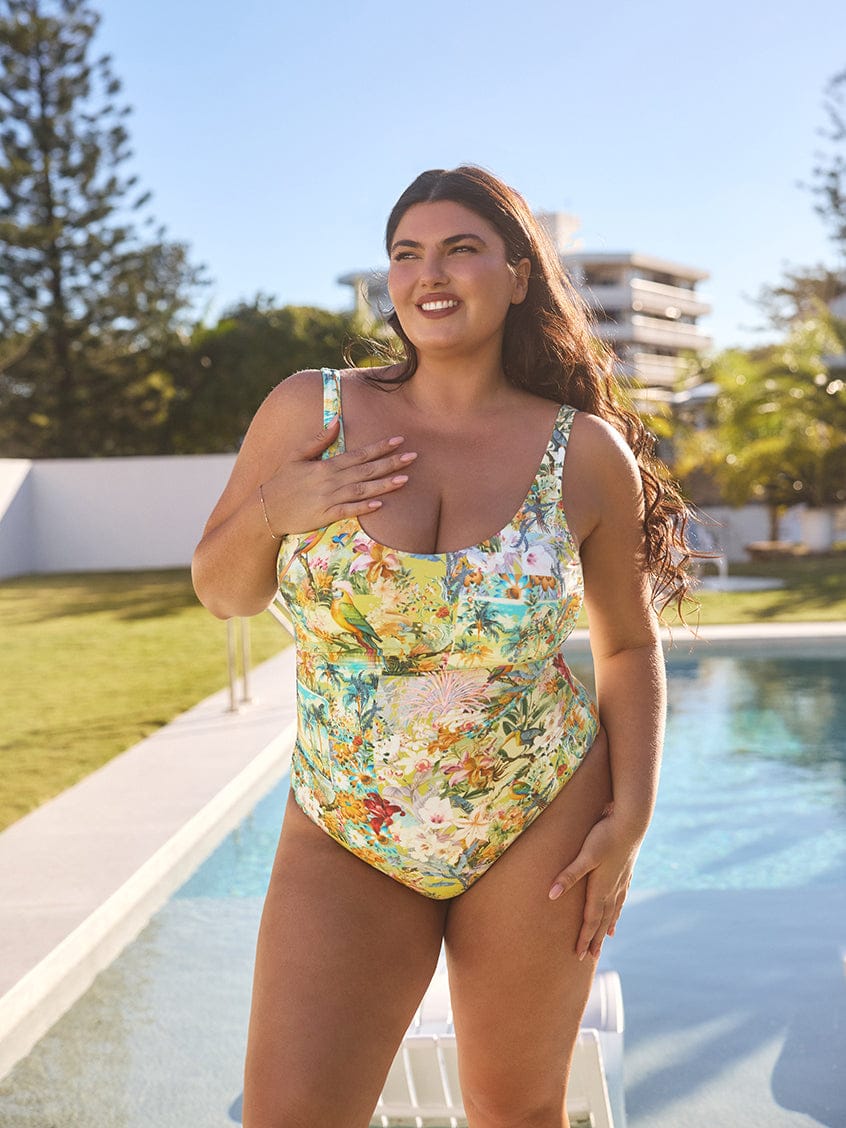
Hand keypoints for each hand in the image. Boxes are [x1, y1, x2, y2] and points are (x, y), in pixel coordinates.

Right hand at [260, 416, 416, 535]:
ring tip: (404, 479)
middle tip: (413, 457)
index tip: (398, 440)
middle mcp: (330, 481)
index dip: (380, 447)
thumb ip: (318, 440)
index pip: (359, 454)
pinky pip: (348, 511)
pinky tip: (380, 505)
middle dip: (390, 463)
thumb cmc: (282, 483)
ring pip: (362, 490)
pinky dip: (364, 508)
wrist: (266, 511)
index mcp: (326, 466)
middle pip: (366, 471)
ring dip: (384, 485)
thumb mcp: (296, 456)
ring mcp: (329, 499)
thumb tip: (337, 420)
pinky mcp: (325, 516)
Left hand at [548, 811, 642, 960]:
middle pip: (602, 921)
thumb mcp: (585, 856)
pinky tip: (617, 913)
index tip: (579, 955)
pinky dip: (617, 911)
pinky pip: (620, 899)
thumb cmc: (605, 837)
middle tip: (590, 957)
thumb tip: (551, 894)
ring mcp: (621, 883)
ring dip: (607, 927)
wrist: (632, 823)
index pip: (590, 920)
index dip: (584, 938)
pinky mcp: (625, 874)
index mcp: (600, 889)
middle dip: (595, 939)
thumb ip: (569, 875)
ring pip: (613, 912)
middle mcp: (612, 891)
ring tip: (606, 940)